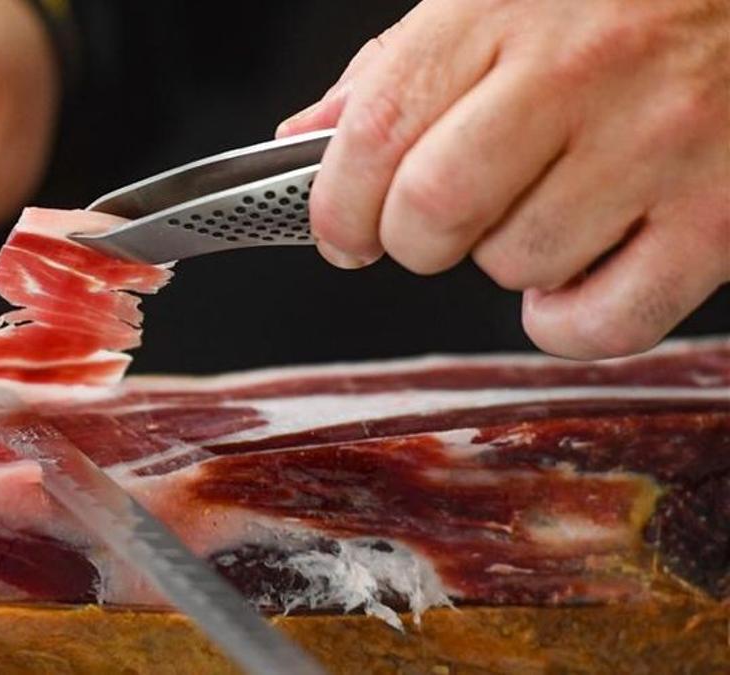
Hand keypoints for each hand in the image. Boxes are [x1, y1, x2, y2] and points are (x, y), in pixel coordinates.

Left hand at [279, 0, 728, 358]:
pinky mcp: (719, 214)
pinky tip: (577, 270)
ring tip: (539, 211)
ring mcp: (657, 142)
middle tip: (427, 230)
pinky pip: (604, 321)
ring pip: (516, 263)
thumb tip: (307, 137)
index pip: (377, 130)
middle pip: (434, 209)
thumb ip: (400, 64)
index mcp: (506, 7)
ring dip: (502, 260)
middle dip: (408, 240)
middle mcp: (581, 70)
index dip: (336, 204)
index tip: (340, 233)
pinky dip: (566, 321)